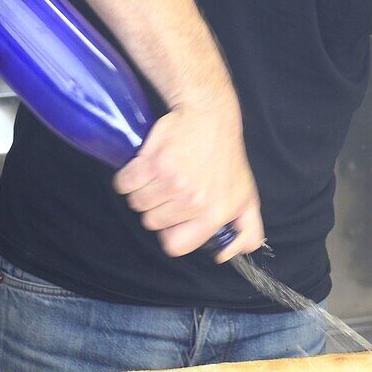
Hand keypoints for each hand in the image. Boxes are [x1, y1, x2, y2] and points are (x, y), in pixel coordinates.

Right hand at [112, 101, 264, 262]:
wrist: (210, 116)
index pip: (175, 246)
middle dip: (156, 207)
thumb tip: (227, 255)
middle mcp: (193, 201)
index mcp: (214, 214)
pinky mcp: (153, 162)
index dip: (170, 233)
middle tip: (170, 186)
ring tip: (159, 175)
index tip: (173, 218)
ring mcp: (172, 182)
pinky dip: (128, 177)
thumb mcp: (247, 196)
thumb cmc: (226, 156)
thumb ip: (246, 231)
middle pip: (152, 223)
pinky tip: (143, 167)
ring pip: (138, 203)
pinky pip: (125, 184)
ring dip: (142, 191)